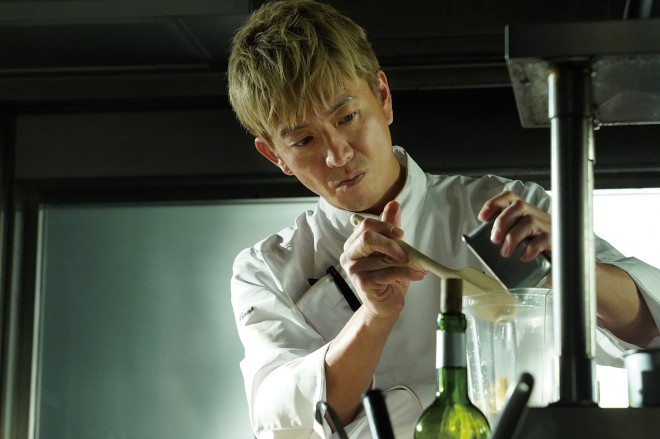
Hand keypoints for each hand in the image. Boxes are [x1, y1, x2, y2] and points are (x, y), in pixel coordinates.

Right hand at [340, 201, 426, 319]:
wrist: (385, 305)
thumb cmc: (387, 276)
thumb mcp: (391, 249)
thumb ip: (390, 228)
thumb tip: (393, 204)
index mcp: (353, 244)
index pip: (366, 226)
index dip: (385, 226)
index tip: (401, 234)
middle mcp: (349, 255)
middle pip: (368, 238)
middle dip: (390, 242)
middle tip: (406, 251)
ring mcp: (354, 270)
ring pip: (382, 258)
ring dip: (406, 262)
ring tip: (418, 265)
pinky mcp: (362, 283)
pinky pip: (388, 272)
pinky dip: (408, 273)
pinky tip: (418, 275)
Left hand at [478, 191, 551, 261]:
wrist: (561, 249)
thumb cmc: (535, 240)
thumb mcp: (519, 233)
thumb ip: (505, 232)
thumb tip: (486, 239)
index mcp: (523, 210)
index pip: (509, 197)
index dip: (494, 204)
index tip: (482, 218)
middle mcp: (534, 213)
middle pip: (518, 206)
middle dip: (502, 222)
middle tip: (495, 240)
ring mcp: (545, 224)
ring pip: (528, 221)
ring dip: (513, 237)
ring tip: (506, 252)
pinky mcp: (554, 237)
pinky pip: (541, 240)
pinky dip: (530, 249)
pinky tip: (523, 257)